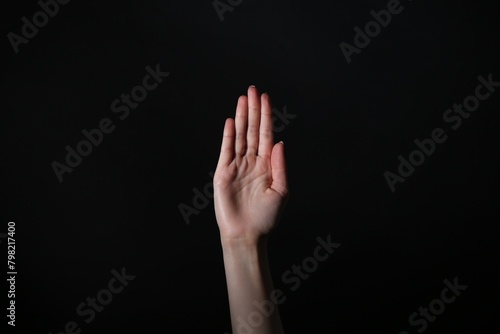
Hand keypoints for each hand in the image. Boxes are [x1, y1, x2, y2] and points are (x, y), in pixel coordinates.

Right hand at [214, 86, 288, 242]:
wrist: (247, 234)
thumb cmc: (266, 217)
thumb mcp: (281, 191)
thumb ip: (280, 165)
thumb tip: (280, 142)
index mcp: (267, 165)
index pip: (267, 135)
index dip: (267, 116)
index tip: (266, 98)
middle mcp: (252, 162)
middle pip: (253, 130)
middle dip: (254, 110)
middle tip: (253, 90)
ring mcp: (237, 166)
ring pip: (240, 136)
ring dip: (242, 117)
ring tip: (243, 99)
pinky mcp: (224, 173)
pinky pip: (226, 150)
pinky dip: (229, 136)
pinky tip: (232, 122)